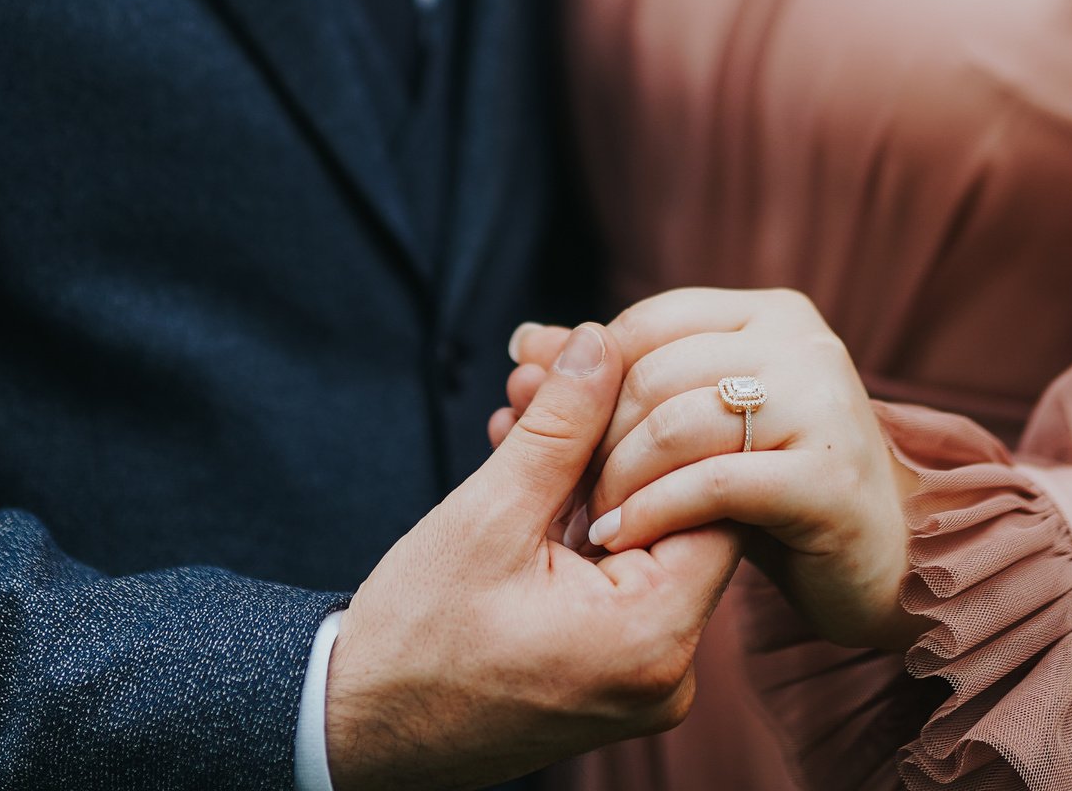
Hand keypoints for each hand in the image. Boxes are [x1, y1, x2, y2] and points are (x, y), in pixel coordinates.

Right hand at [326, 324, 743, 790]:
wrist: (359, 729)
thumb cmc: (416, 639)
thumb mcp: (489, 516)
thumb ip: (560, 425)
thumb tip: (604, 340)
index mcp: (653, 637)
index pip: (712, 499)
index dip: (658, 424)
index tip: (600, 372)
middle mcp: (669, 668)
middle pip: (672, 512)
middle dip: (605, 434)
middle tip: (540, 373)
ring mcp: (644, 676)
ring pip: (638, 536)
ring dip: (581, 468)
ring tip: (520, 403)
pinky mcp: (616, 672)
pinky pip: (616, 573)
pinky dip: (574, 518)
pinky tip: (524, 458)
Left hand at [499, 291, 924, 654]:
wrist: (879, 564)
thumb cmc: (774, 487)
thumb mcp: (689, 424)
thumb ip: (614, 380)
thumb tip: (523, 342)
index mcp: (769, 312)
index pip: (645, 323)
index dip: (586, 379)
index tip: (539, 428)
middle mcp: (803, 343)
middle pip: (654, 373)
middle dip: (593, 436)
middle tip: (560, 491)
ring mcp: (824, 404)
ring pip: (678, 425)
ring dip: (617, 479)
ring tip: (591, 522)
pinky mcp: (830, 476)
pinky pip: (714, 484)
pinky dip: (653, 513)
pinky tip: (621, 539)